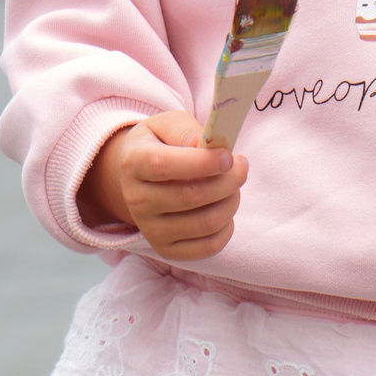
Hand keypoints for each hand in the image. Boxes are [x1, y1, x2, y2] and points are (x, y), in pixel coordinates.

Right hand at [78, 110, 249, 260]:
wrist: (141, 177)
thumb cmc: (161, 145)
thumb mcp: (168, 125)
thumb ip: (186, 131)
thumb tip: (204, 145)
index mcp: (134, 163)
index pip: (164, 166)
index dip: (202, 162)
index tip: (228, 157)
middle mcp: (137, 200)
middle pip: (191, 196)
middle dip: (229, 180)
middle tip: (240, 167)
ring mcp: (150, 229)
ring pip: (205, 222)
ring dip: (231, 201)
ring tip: (232, 186)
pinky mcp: (166, 249)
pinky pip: (209, 246)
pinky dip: (227, 227)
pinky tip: (223, 208)